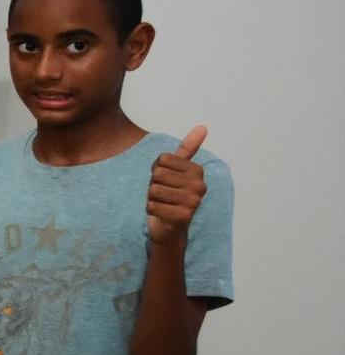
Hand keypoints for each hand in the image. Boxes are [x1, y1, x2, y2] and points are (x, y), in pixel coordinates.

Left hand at [146, 125, 207, 243]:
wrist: (169, 227)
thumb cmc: (169, 195)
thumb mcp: (176, 170)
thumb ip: (187, 149)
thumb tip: (203, 126)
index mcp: (197, 171)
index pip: (162, 160)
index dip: (156, 170)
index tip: (165, 180)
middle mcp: (199, 185)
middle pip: (157, 174)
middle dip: (153, 185)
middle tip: (162, 194)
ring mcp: (193, 201)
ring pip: (154, 190)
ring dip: (152, 198)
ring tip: (162, 203)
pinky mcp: (183, 216)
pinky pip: (152, 205)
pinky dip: (151, 209)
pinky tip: (161, 213)